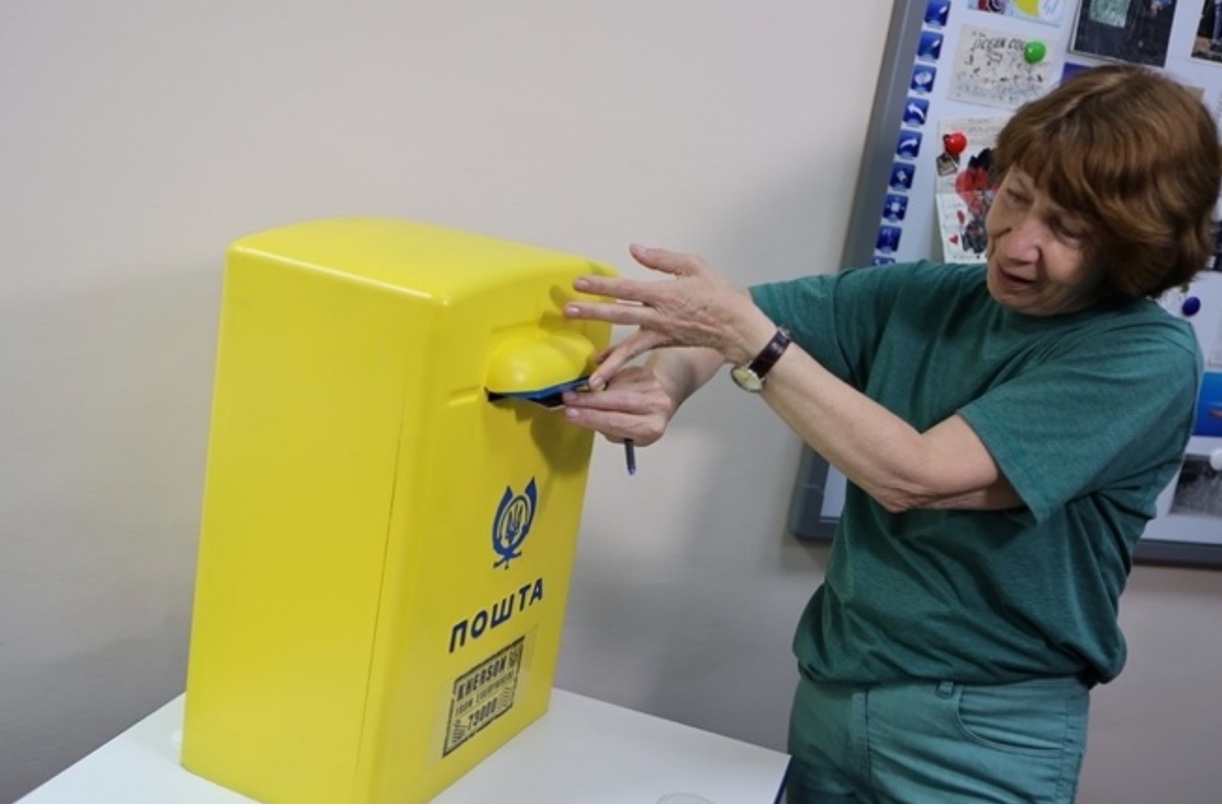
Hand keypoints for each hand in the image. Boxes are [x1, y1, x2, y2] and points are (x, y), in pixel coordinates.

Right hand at [561, 365, 676, 446]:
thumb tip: (580, 413)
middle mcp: (656, 406)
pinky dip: (603, 381)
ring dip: (592, 390)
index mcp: (651, 427)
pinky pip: (617, 375)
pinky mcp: (644, 372)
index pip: (615, 422)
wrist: (661, 398)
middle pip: (616, 401)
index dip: (590, 417)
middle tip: (567, 399)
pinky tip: (598, 387)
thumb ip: (607, 427)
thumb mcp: (627, 435)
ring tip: (577, 394)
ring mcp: (652, 386)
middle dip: (587, 400)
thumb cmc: (641, 421)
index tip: (570, 414)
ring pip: (614, 386)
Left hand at [564, 244, 774, 389]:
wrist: (736, 325)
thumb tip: (634, 250)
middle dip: (593, 312)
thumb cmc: (717, 291)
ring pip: (628, 343)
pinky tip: (602, 365)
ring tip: (588, 359)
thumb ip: (661, 258)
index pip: (627, 288)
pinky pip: (638, 352)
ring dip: (607, 351)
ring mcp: (661, 332)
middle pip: (620, 313)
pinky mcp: (663, 343)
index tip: (580, 282)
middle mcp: (659, 315)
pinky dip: (620, 358)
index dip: (602, 285)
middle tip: (568, 311)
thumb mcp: (693, 265)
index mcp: (664, 292)